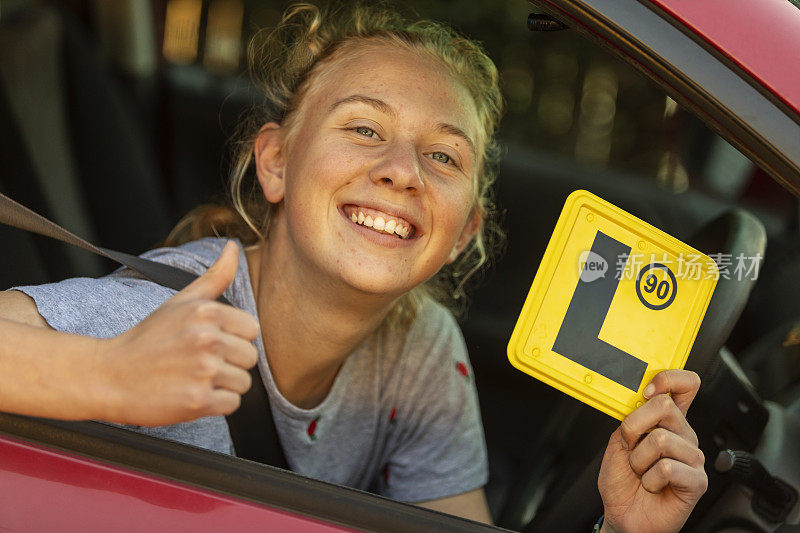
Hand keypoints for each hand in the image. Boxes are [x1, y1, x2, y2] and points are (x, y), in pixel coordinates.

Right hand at [96, 240, 260, 425]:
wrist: (109, 376)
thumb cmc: (148, 339)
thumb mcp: (180, 301)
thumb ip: (215, 276)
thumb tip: (235, 245)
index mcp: (207, 312)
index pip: (252, 330)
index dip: (233, 339)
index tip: (207, 343)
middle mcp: (208, 339)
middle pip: (250, 358)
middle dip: (229, 364)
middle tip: (197, 364)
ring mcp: (203, 371)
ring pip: (243, 383)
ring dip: (222, 386)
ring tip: (193, 378)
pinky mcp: (198, 400)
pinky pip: (231, 405)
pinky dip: (215, 405)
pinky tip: (191, 394)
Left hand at [598, 370, 707, 532]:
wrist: (623, 515)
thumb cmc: (623, 481)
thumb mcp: (618, 442)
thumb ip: (630, 418)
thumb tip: (642, 397)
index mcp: (668, 421)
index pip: (685, 385)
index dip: (668, 378)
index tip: (647, 390)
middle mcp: (683, 435)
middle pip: (665, 406)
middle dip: (634, 428)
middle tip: (631, 448)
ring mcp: (693, 457)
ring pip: (660, 439)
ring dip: (638, 459)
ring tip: (641, 472)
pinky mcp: (697, 480)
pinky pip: (667, 467)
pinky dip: (649, 479)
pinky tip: (652, 486)